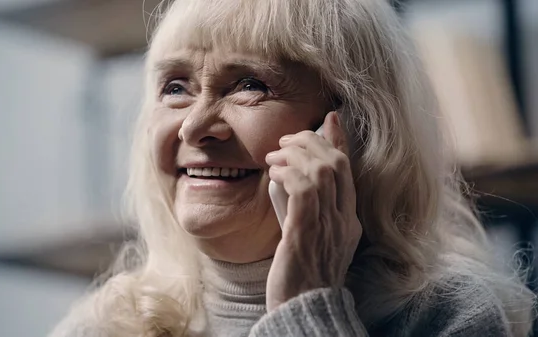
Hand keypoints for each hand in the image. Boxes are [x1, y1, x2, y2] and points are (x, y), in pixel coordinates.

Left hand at [264, 111, 361, 310]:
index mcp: (349, 220)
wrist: (303, 309)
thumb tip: (297, 181)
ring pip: (321, 170)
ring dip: (295, 154)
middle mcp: (344, 220)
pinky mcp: (305, 232)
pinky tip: (273, 172)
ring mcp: (328, 226)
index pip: (348, 170)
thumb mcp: (314, 237)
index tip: (329, 118)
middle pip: (337, 163)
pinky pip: (303, 189)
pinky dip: (288, 173)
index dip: (339, 140)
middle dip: (311, 141)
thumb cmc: (302, 274)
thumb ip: (312, 210)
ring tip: (275, 154)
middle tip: (286, 140)